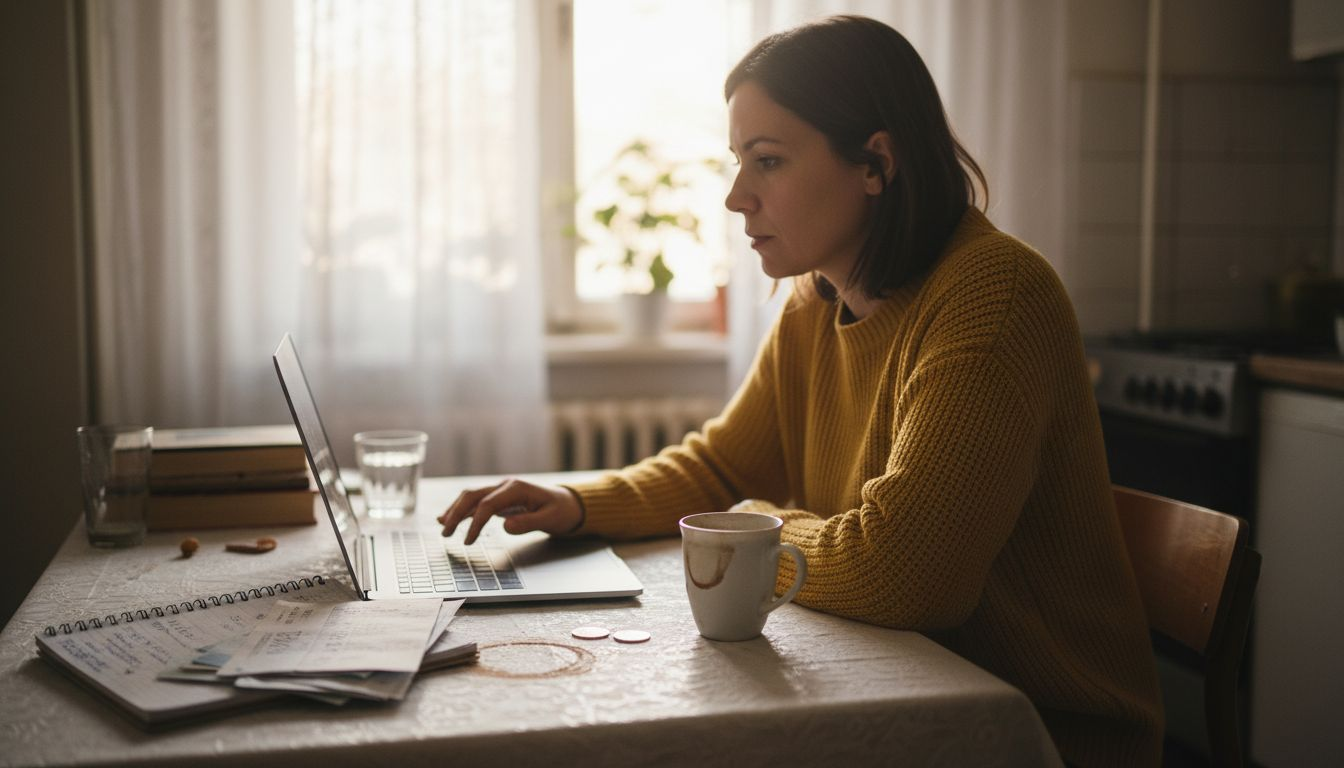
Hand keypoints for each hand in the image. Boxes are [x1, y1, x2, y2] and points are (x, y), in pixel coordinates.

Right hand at [437, 478, 583, 544]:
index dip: (475, 523)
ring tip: (443, 527)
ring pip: (471, 497)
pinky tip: (450, 518)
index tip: (468, 541)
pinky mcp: (499, 499)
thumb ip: (528, 523)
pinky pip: (477, 502)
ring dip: (456, 511)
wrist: (568, 503)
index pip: (487, 505)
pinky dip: (463, 511)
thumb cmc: (560, 511)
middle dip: (457, 513)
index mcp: (516, 488)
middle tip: (446, 533)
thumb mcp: (550, 519)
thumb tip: (505, 526)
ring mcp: (501, 491)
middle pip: (473, 496)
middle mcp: (505, 486)